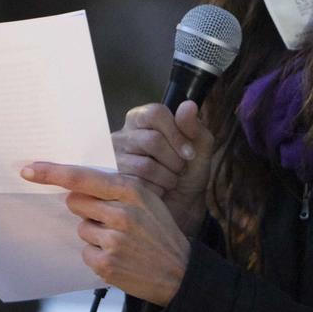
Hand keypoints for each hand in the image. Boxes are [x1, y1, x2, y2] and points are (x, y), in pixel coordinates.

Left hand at [20, 162, 191, 305]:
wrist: (180, 273)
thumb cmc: (159, 233)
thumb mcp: (148, 201)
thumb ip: (116, 190)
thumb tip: (75, 185)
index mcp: (131, 191)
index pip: (82, 178)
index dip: (52, 172)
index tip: (28, 169)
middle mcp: (122, 213)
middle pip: (75, 202)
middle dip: (85, 209)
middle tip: (109, 219)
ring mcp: (113, 240)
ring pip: (80, 228)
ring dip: (94, 234)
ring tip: (121, 242)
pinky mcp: (107, 264)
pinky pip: (85, 251)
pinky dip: (97, 255)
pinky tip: (119, 257)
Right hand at [112, 100, 216, 236]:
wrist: (181, 206)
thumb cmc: (187, 173)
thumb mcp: (200, 149)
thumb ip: (195, 127)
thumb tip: (188, 105)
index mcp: (142, 119)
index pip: (155, 113)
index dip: (176, 133)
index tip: (190, 153)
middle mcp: (123, 135)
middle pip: (152, 140)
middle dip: (174, 161)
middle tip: (179, 170)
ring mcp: (113, 159)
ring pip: (145, 166)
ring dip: (167, 179)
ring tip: (169, 182)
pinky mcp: (112, 183)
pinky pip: (138, 186)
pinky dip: (156, 192)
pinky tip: (158, 192)